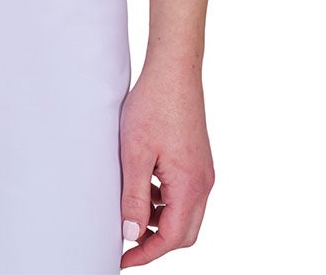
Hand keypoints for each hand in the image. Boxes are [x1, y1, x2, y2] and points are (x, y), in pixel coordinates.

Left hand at [118, 60, 214, 263]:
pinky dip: (165, 201)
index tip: (122, 260)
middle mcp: (203, 183)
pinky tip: (144, 186)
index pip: (171, 238)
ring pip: (185, 214)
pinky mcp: (197, 160)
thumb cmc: (153, 106)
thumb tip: (132, 233)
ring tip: (130, 211)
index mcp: (190, 186)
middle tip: (126, 243)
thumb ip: (134, 197)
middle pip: (184, 233)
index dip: (145, 253)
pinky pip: (185, 194)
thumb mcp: (135, 154)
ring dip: (160, 221)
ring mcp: (203, 171)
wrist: (174, 70)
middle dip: (156, 243)